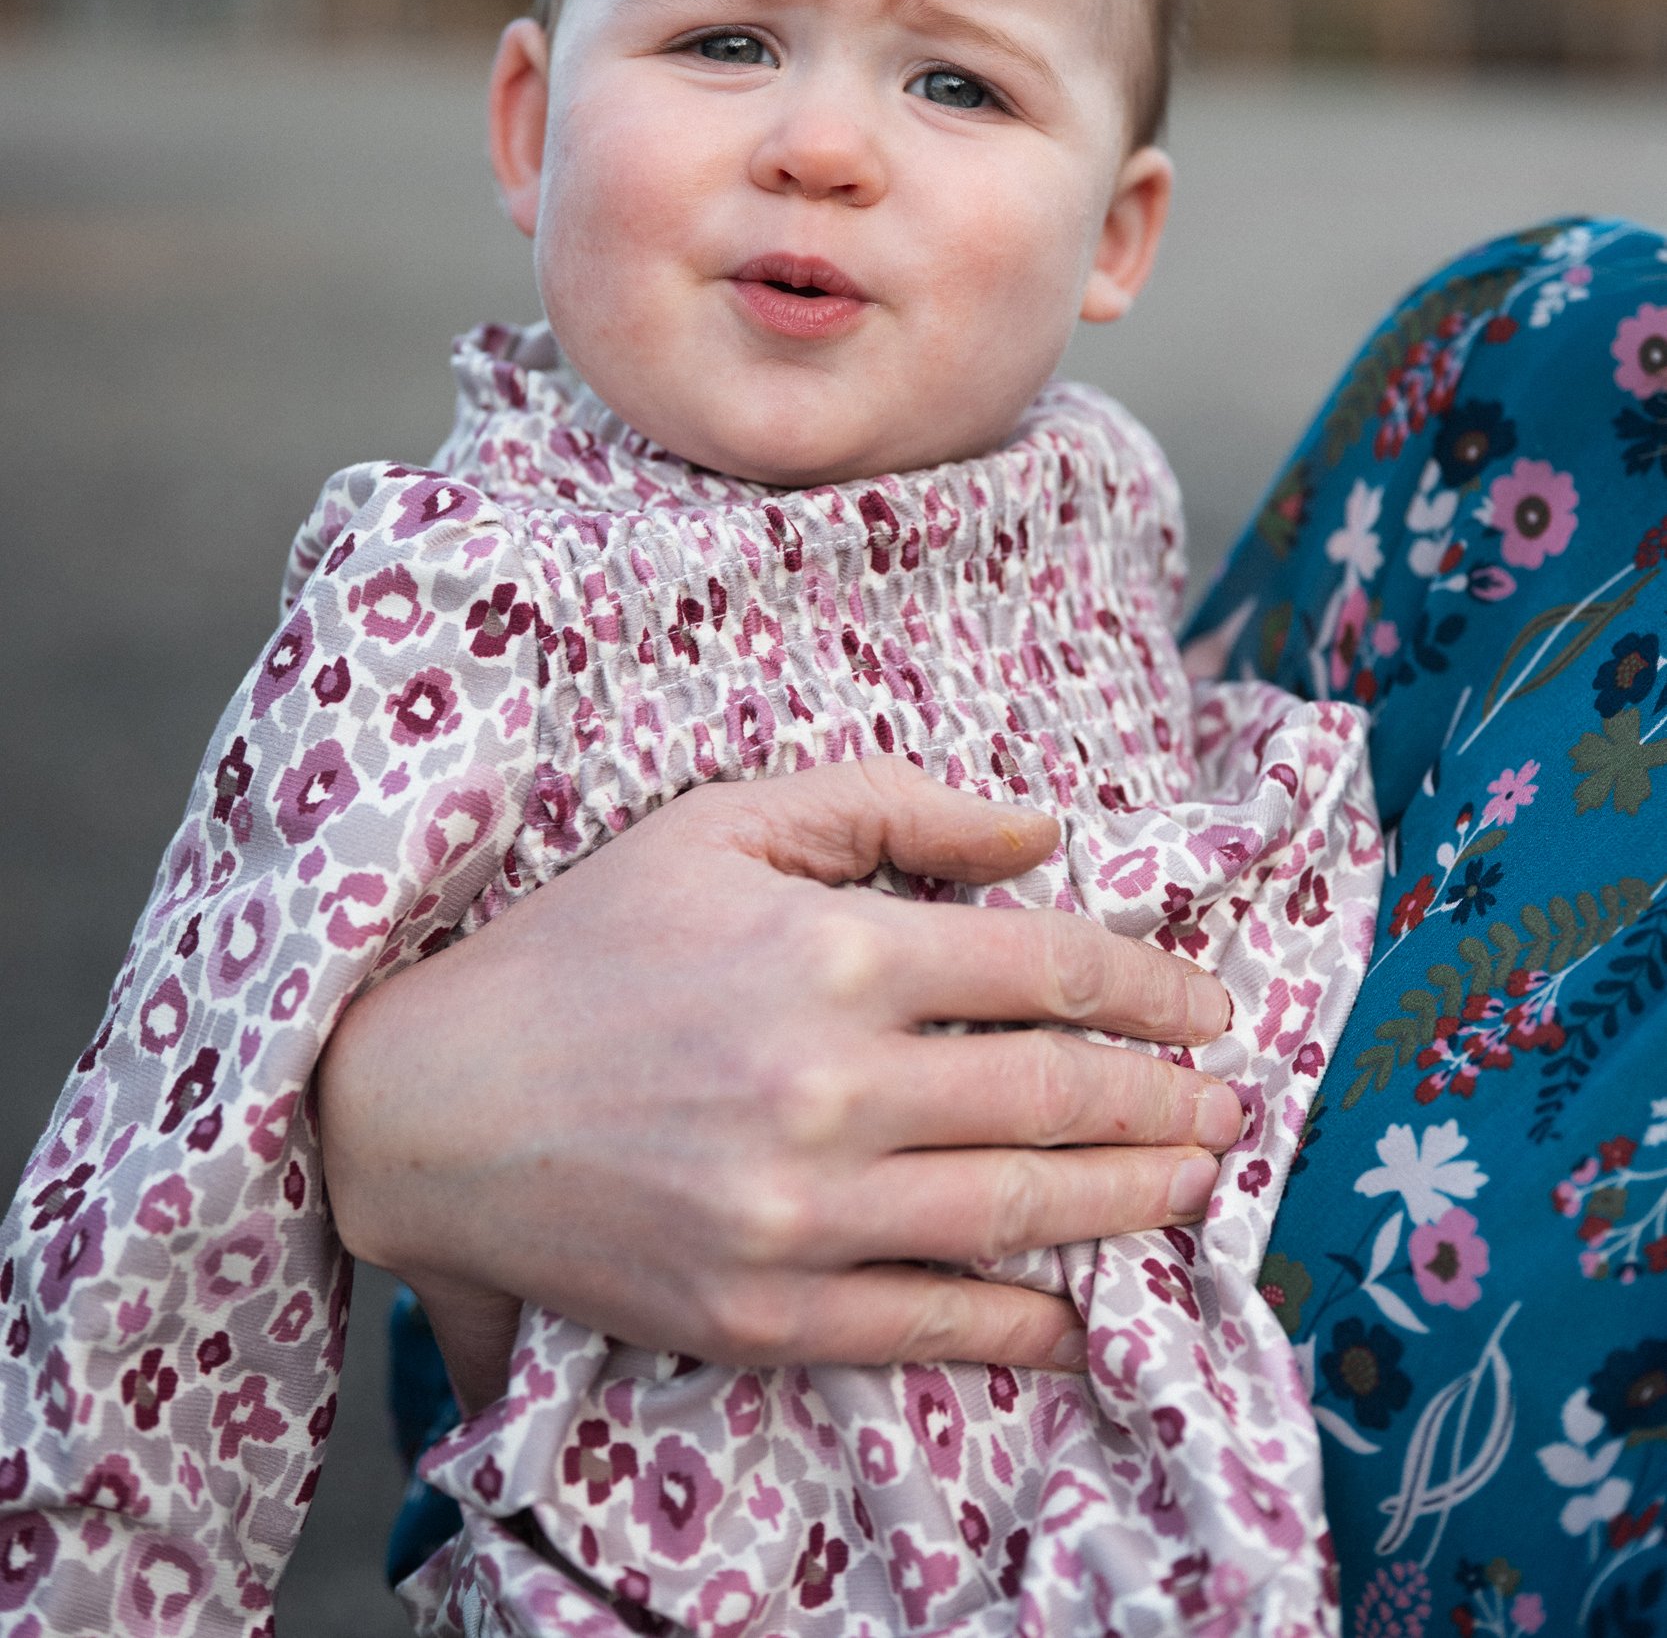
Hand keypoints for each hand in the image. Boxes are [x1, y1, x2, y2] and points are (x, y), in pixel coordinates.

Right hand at [318, 761, 1237, 1394]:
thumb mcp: (722, 826)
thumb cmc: (581, 946)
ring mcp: (800, 1216)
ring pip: (1020, 1212)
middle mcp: (832, 1087)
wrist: (425, 1107)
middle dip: (1171, 1099)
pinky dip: (1026, 1324)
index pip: (1049, 965)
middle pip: (1059, 1095)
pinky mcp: (761, 1314)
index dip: (1152, 982)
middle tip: (1232, 1104)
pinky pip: (933, 1326)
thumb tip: (1039, 831)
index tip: (1208, 999)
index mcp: (831, 952)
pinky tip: (1081, 1312)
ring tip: (1198, 1187)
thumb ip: (890, 805)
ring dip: (1135, 1202)